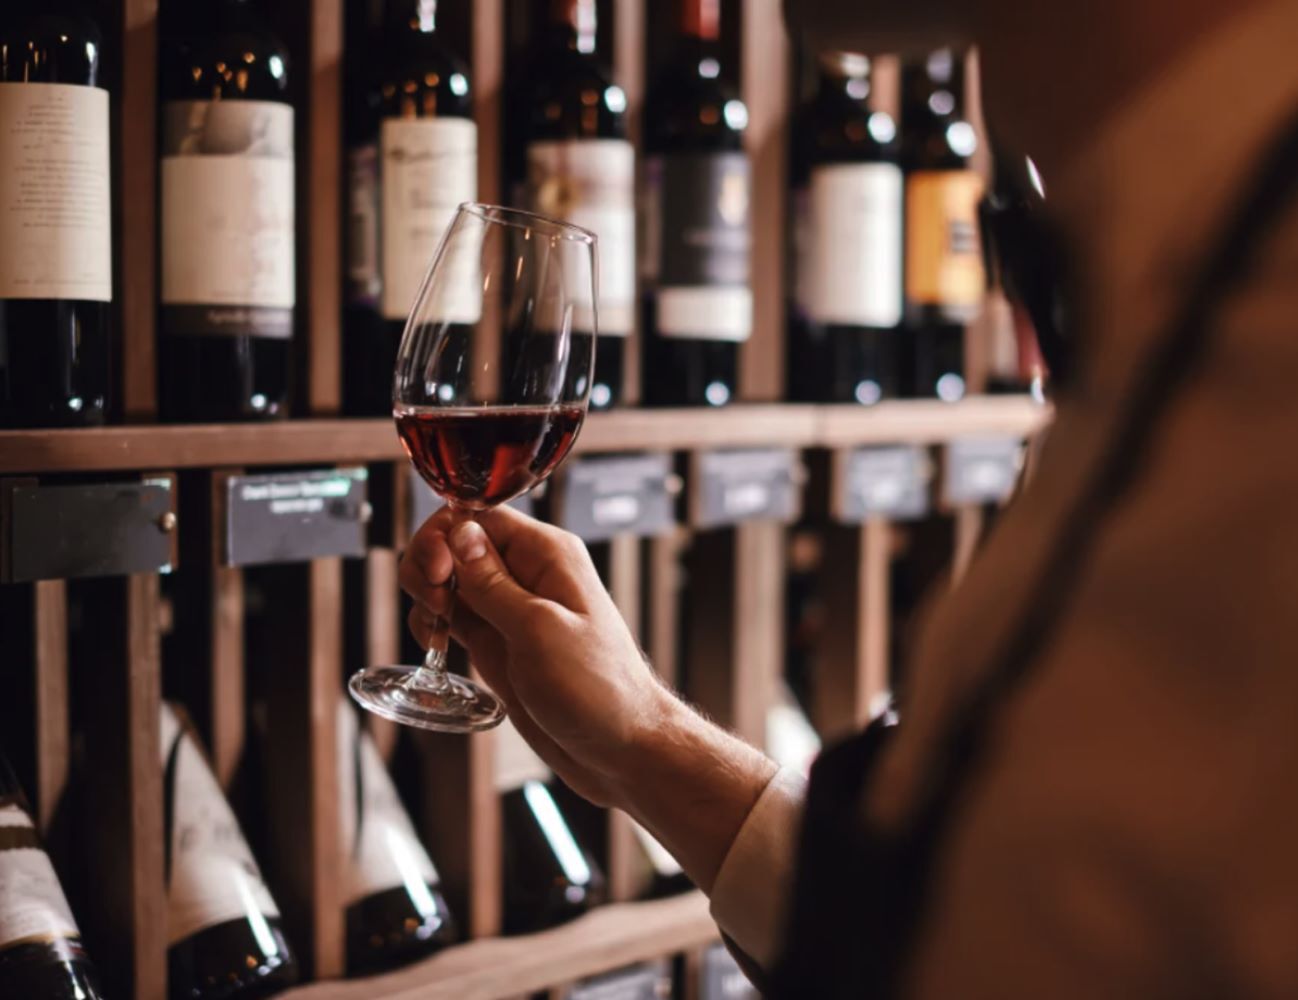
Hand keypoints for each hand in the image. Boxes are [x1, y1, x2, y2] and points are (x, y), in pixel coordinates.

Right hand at [399, 505, 674, 807]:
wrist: (619, 749)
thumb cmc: (598, 690)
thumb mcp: (539, 631)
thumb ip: (493, 583)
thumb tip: (459, 533)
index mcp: (548, 556)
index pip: (480, 516)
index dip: (445, 535)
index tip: (436, 572)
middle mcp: (528, 575)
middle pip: (457, 543)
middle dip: (430, 564)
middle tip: (434, 603)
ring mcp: (510, 610)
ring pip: (449, 579)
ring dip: (427, 594)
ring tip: (434, 629)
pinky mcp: (498, 643)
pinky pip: (453, 616)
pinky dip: (432, 623)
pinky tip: (434, 644)